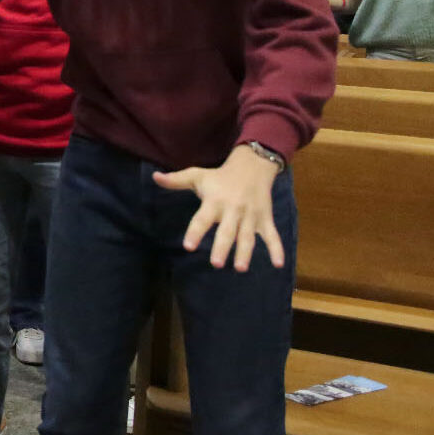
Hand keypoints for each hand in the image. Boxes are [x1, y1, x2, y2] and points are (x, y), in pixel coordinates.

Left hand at [153, 145, 285, 271]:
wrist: (252, 166)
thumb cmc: (220, 176)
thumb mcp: (197, 175)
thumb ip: (176, 180)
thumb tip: (154, 177)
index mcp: (215, 201)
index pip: (202, 219)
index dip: (195, 232)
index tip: (188, 247)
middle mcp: (233, 210)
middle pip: (227, 231)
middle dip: (223, 247)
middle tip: (216, 264)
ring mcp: (251, 216)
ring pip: (248, 236)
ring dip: (245, 252)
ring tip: (241, 268)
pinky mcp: (265, 219)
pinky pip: (272, 235)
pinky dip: (277, 249)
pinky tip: (278, 264)